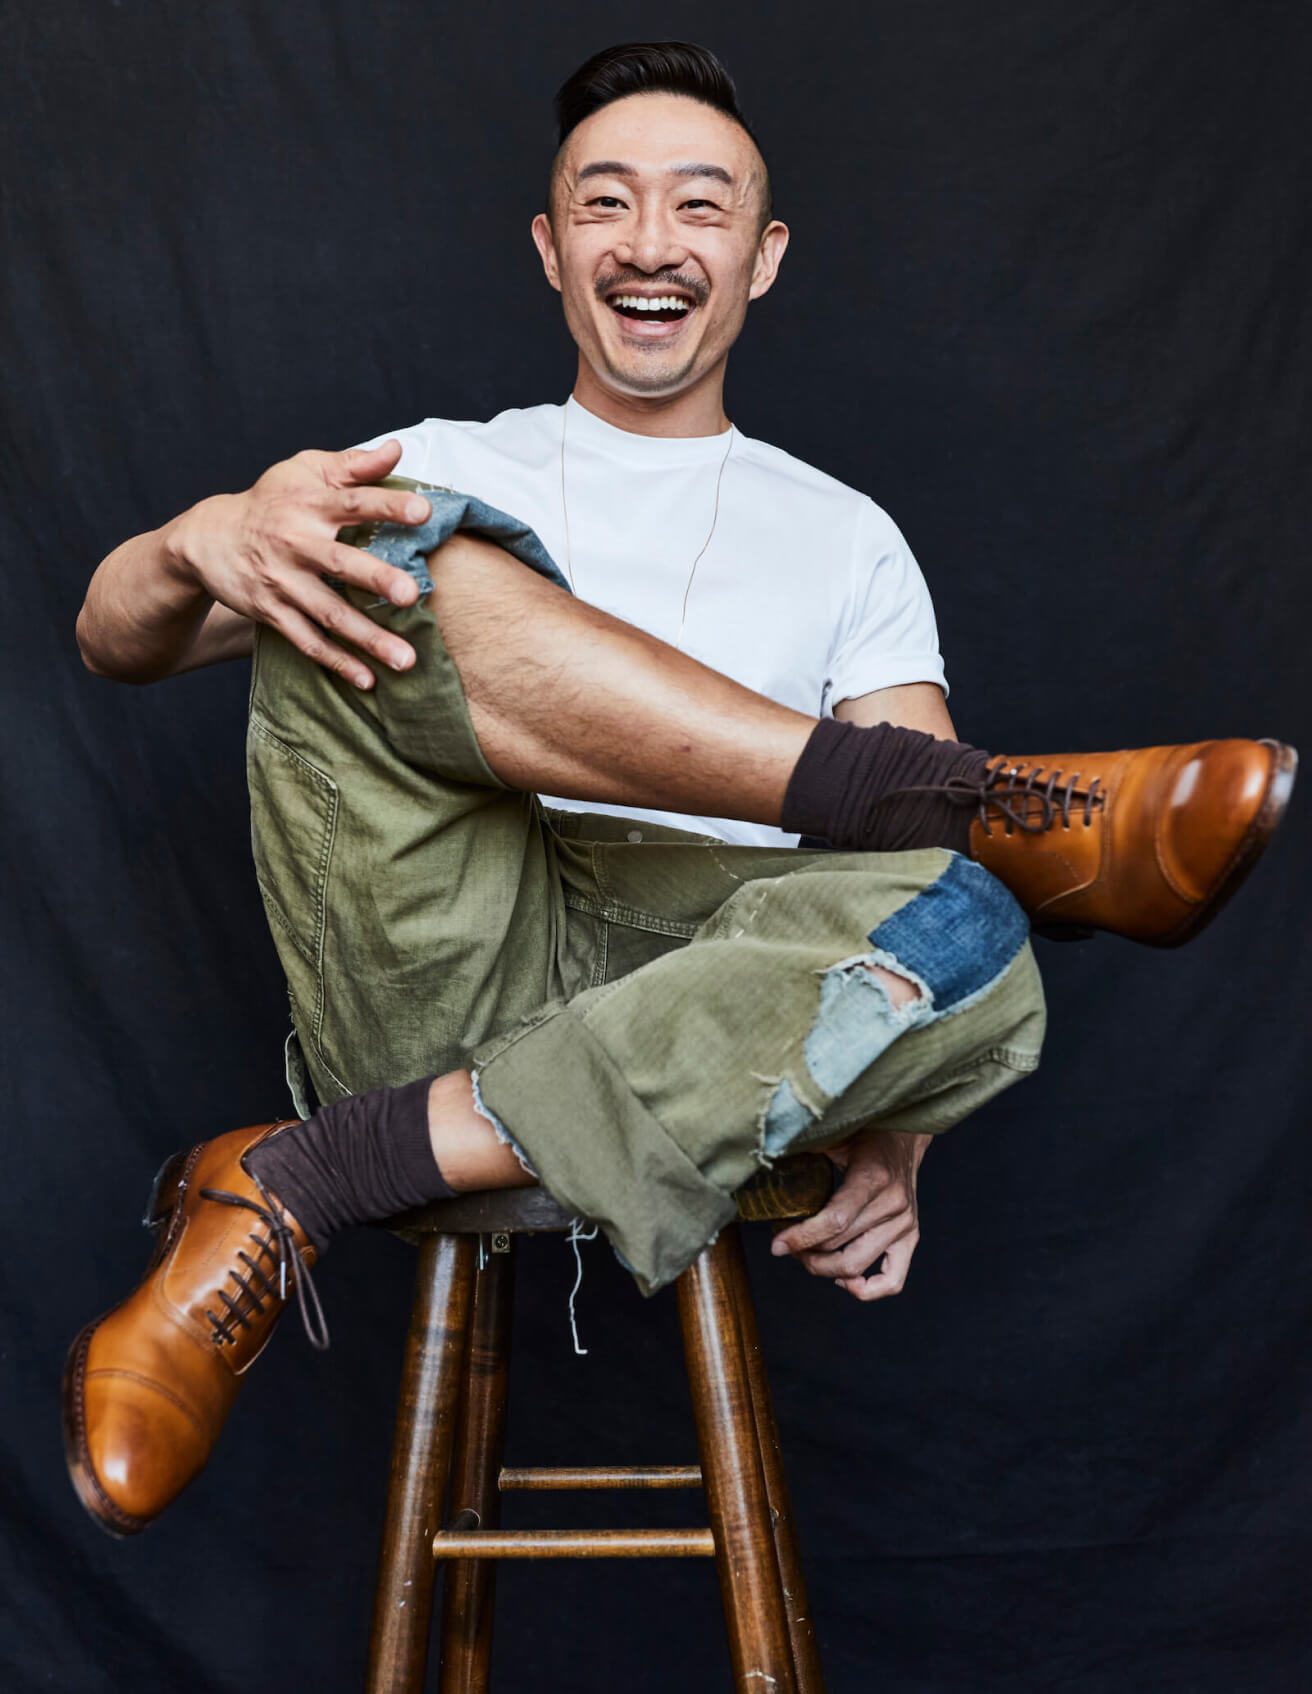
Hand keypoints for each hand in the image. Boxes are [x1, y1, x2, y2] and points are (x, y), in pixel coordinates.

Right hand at [171, 440, 429, 687]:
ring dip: (368, 638)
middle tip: (411, 595)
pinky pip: (308, 641)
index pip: (354, 502)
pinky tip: (368, 680)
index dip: (388, 505)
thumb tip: (398, 450)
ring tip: (406, 660)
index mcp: (310, 504)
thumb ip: (353, 464)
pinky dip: (337, 663)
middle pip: (341, 563)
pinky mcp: (272, 612)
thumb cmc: (272, 500)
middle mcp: (296, 543)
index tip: (424, 511)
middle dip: (376, 579)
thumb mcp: (304, 470)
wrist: (208, 538)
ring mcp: (283, 581)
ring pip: (330, 614)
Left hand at [770, 1127, 931, 1301]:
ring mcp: (904, 1224)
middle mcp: (893, 1205)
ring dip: (824, 1268)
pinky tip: (842, 1280)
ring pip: (857, 1266)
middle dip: (805, 1252)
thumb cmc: (864, 1136)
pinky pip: (893, 1280)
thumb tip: (764, 1153)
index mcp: (873, 1178)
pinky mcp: (910, 1238)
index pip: (834, 1221)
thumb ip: (805, 1146)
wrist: (902, 1137)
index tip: (777, 1243)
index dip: (802, 1237)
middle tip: (785, 1245)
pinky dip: (866, 1290)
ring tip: (806, 1256)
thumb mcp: (834, 1135)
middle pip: (841, 1248)